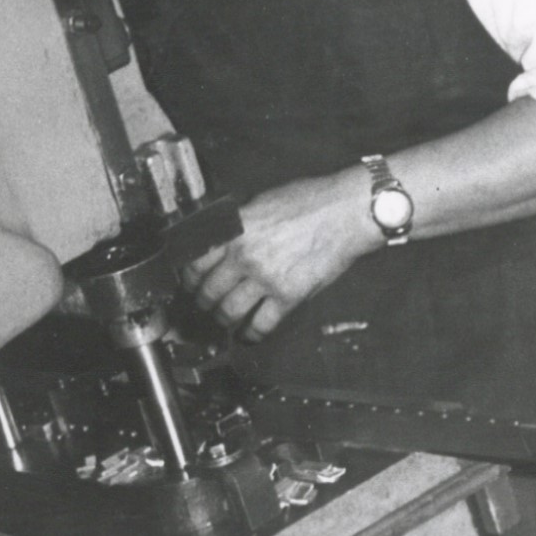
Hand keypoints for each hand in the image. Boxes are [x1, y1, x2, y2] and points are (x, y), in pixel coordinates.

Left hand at [181, 168, 376, 341]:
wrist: (347, 212)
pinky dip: (251, 334)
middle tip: (206, 304)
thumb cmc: (312, 201)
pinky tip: (250, 333)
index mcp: (237, 230)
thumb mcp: (264, 201)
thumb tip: (225, 237)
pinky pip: (260, 325)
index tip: (191, 282)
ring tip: (225, 320)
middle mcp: (246, 256)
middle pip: (209, 291)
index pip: (196, 261)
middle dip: (204, 302)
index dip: (189, 277)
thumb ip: (241, 223)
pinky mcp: (288, 296)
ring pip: (229, 312)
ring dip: (223, 320)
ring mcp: (266, 278)